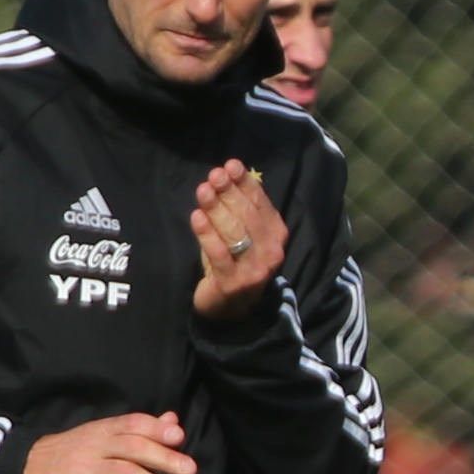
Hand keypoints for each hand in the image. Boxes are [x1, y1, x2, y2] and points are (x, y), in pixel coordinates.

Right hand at [19, 411, 194, 473]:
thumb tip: (173, 421)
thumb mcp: (100, 436)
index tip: (180, 437)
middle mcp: (95, 446)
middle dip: (164, 458)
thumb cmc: (69, 453)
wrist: (20, 469)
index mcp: (102, 430)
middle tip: (190, 471)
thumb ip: (136, 430)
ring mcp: (83, 468)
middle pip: (133, 448)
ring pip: (122, 473)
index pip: (132, 423)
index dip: (156, 428)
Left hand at [188, 159, 287, 318]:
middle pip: (248, 216)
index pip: (262, 204)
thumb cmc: (233, 262)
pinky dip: (207, 234)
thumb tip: (232, 173)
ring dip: (217, 208)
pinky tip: (196, 217)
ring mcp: (253, 269)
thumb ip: (242, 209)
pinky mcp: (232, 282)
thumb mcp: (244, 235)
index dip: (246, 184)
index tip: (230, 166)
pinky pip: (219, 254)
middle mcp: (271, 252)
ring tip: (203, 191)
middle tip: (213, 176)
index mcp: (277, 236)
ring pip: (235, 232)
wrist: (230, 307)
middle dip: (229, 193)